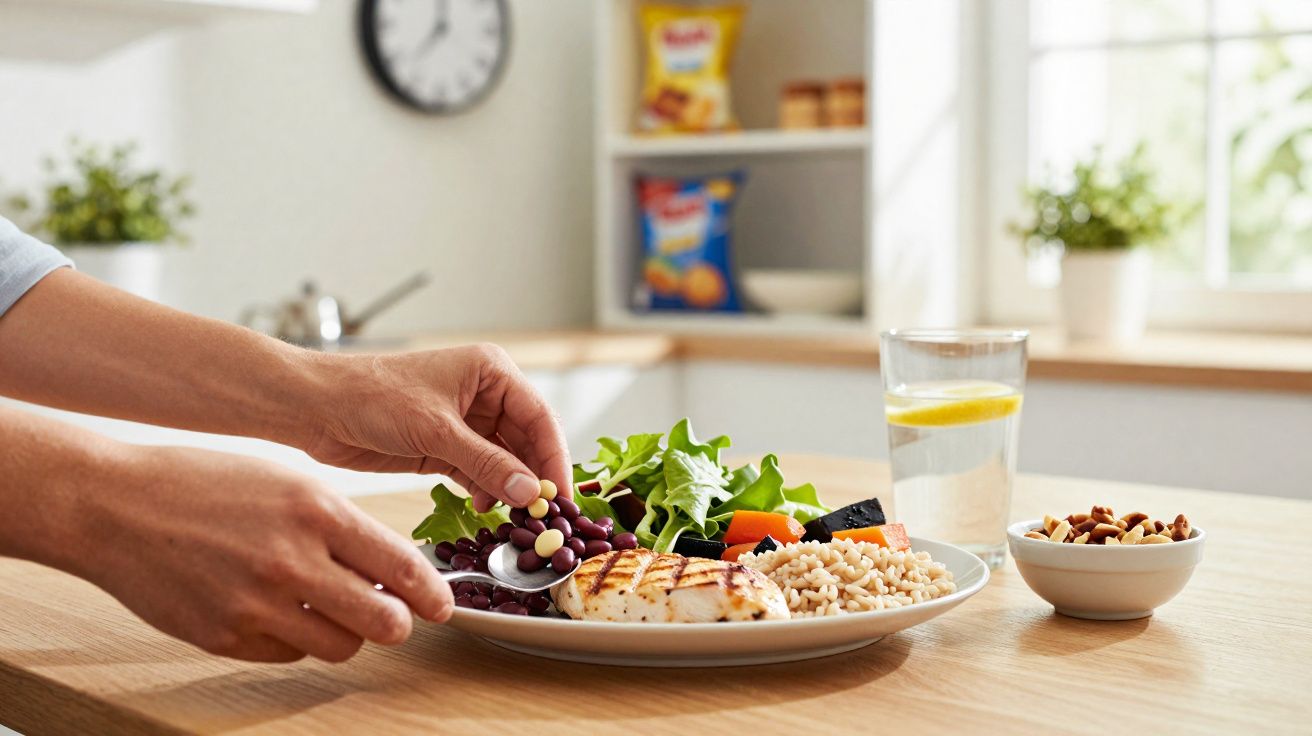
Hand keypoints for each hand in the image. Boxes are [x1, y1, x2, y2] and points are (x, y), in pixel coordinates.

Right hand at [76, 445, 451, 662]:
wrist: (116, 506)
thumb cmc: (205, 483)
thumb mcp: (288, 478)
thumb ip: (340, 521)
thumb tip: (388, 564)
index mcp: (317, 511)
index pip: (401, 566)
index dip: (432, 593)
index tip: (443, 605)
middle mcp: (293, 561)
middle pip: (383, 621)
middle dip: (398, 623)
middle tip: (396, 617)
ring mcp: (257, 605)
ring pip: (340, 646)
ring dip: (348, 633)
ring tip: (332, 610)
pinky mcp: (225, 637)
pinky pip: (288, 654)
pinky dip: (295, 639)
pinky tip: (280, 611)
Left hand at [303, 344, 570, 511]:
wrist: (317, 408)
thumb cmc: (372, 397)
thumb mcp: (436, 431)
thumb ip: (486, 463)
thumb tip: (530, 492)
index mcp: (490, 371)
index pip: (538, 417)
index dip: (554, 457)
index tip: (561, 495)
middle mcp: (484, 394)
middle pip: (526, 441)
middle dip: (533, 477)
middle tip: (544, 515)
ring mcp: (465, 423)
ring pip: (504, 460)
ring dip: (509, 488)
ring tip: (514, 517)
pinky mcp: (444, 448)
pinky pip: (479, 473)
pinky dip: (485, 492)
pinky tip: (484, 508)